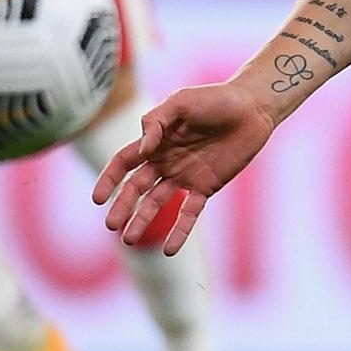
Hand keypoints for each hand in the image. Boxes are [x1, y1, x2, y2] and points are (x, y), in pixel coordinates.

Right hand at [93, 81, 276, 253]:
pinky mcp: (206, 187)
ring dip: (143, 220)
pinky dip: (179, 231)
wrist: (252, 109)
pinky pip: (189, 213)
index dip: (109, 180)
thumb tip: (142, 150)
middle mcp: (165, 161)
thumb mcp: (181, 103)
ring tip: (129, 239)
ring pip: (157, 203)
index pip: (123, 163)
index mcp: (154, 141)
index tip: (97, 199)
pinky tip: (169, 250)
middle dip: (122, 206)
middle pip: (136, 187)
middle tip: (111, 225)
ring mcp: (185, 176)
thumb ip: (156, 121)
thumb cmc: (215, 100)